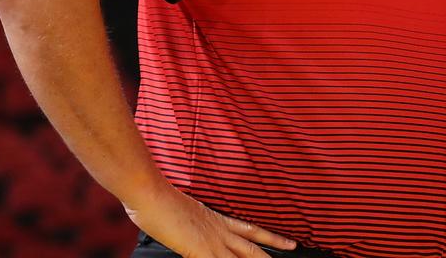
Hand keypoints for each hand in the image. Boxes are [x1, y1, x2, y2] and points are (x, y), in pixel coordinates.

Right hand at [125, 184, 296, 256]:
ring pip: (245, 256)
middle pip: (253, 244)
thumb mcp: (184, 212)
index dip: (268, 236)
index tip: (283, 240)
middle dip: (272, 251)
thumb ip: (195, 223)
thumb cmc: (159, 201)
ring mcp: (212, 241)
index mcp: (217, 219)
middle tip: (293, 249)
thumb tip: (194, 229)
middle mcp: (219, 230)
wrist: (151, 193)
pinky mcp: (201, 250)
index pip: (249, 229)